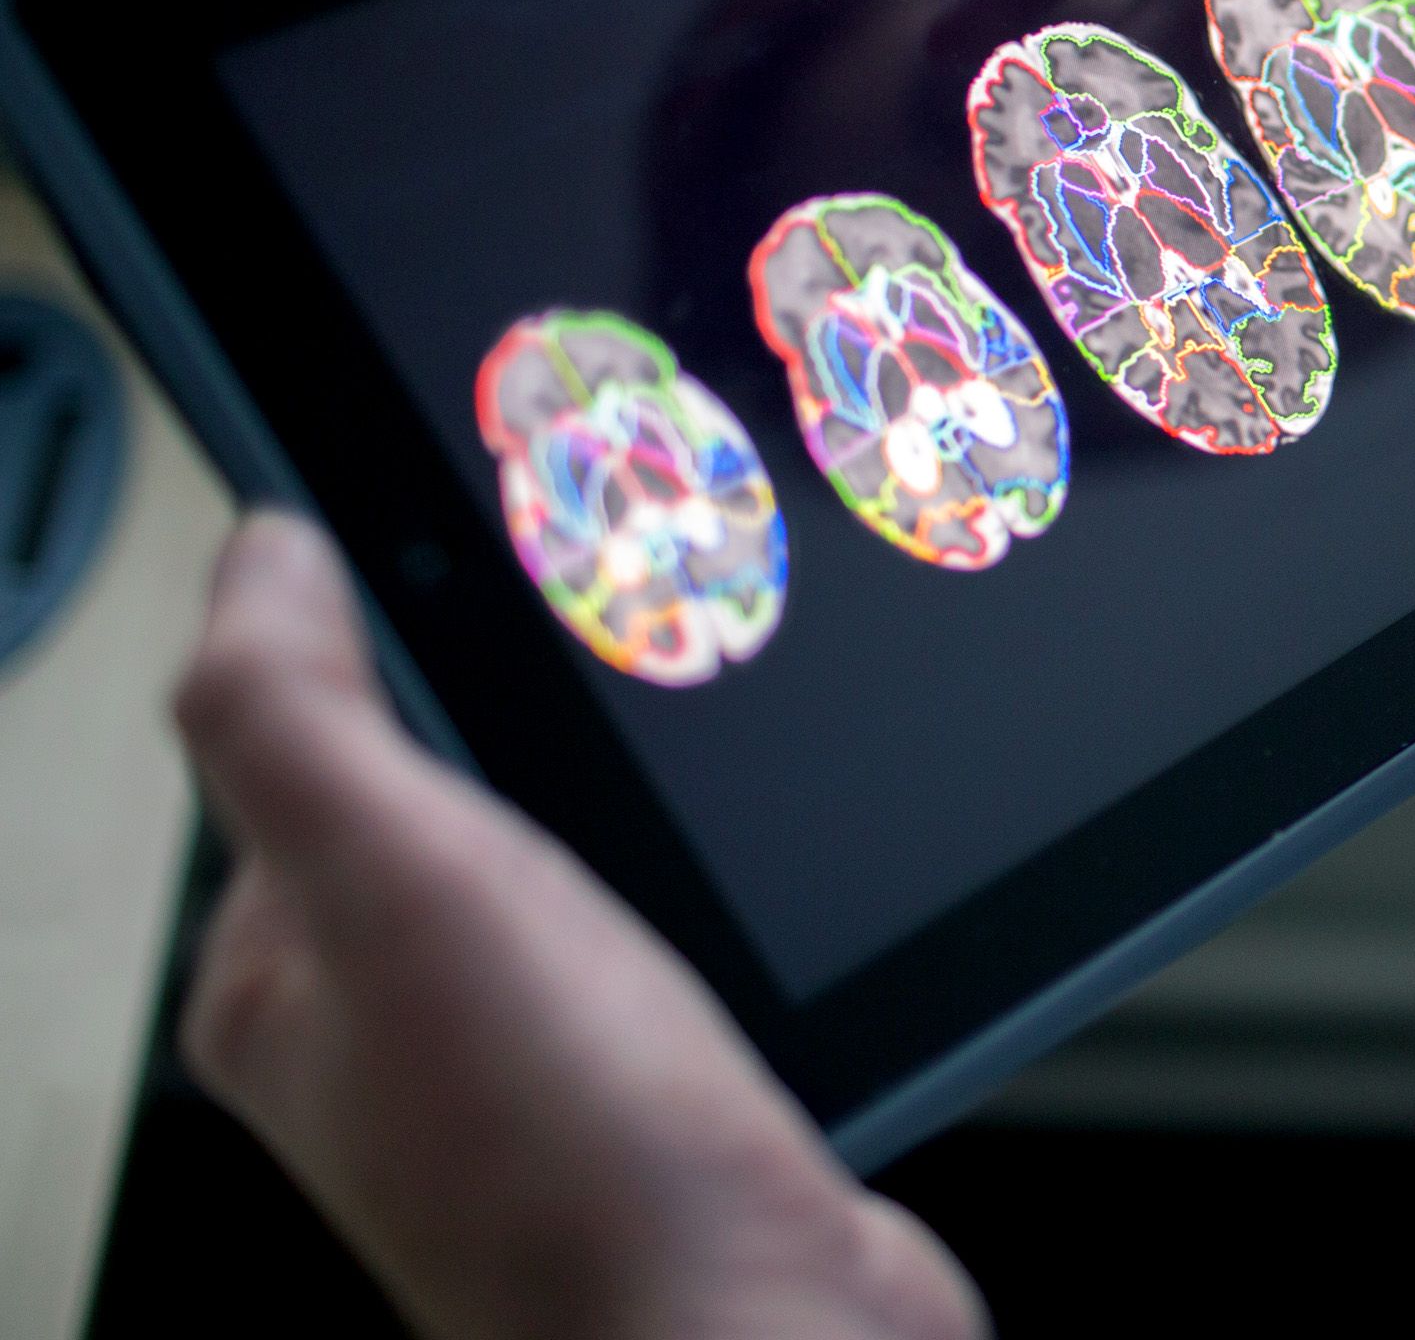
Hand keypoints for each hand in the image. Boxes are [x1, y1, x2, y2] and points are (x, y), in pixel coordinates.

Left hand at [173, 512, 984, 1339]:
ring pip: (583, 847)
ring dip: (655, 795)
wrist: (757, 1335)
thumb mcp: (397, 890)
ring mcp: (538, 1053)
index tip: (489, 535)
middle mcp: (402, 1020)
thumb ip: (300, 717)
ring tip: (720, 733)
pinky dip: (722, 872)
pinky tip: (776, 856)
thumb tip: (257, 560)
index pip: (309, 736)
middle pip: (460, 785)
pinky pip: (679, 920)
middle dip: (547, 709)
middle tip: (635, 629)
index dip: (392, 618)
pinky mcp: (666, 1075)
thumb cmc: (569, 1174)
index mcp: (292, 973)